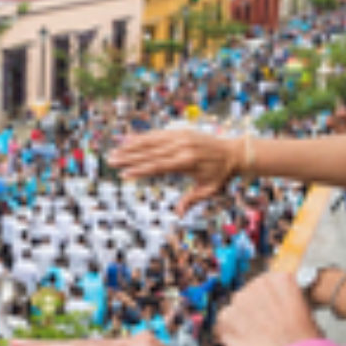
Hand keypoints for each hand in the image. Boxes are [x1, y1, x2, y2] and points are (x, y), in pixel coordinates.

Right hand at [107, 130, 241, 214]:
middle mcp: (182, 146)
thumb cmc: (221, 175)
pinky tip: (129, 138)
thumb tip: (178, 214)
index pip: (157, 166)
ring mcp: (180, 136)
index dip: (139, 170)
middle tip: (111, 160)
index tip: (124, 174)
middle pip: (150, 152)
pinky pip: (158, 133)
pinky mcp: (180, 131)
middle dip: (129, 157)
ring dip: (131, 145)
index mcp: (187, 162)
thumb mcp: (209, 190)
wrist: (234, 152)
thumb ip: (192, 200)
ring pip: (151, 140)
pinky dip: (142, 136)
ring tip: (115, 150)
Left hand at [215, 271, 322, 345]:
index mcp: (280, 280)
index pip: (265, 285)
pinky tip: (244, 344)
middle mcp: (258, 284)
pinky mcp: (226, 316)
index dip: (266, 303)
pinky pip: (223, 323)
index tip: (270, 314)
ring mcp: (240, 299)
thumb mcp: (304, 311)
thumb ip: (284, 301)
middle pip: (249, 295)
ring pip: (235, 308)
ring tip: (255, 339)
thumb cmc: (302, 342)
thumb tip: (274, 307)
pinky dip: (229, 334)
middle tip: (263, 329)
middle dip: (253, 311)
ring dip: (241, 322)